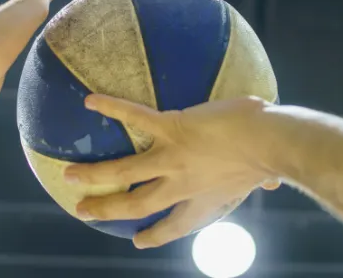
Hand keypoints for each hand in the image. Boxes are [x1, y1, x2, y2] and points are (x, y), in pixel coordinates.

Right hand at [64, 95, 280, 247]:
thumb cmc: (272, 156)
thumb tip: (274, 183)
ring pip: (124, 172)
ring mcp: (172, 159)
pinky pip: (135, 118)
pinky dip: (112, 108)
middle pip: (136, 204)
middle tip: (83, 210)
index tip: (138, 240)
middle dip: (107, 209)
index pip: (176, 225)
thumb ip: (261, 182)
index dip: (155, 235)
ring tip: (68, 174)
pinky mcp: (171, 129)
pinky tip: (91, 101)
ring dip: (94, 175)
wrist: (269, 142)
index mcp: (204, 201)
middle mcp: (182, 186)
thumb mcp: (264, 178)